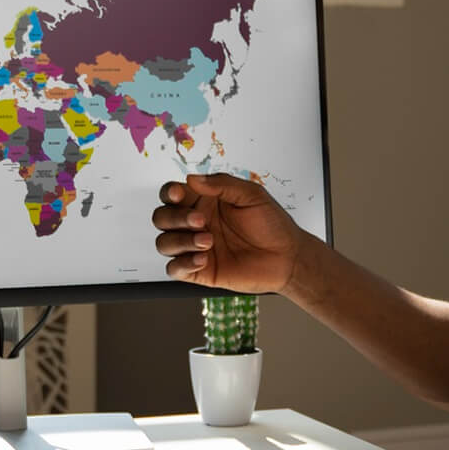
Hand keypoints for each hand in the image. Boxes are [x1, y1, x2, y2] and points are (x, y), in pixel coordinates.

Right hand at [151, 173, 307, 291]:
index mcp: (203, 201)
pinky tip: (203, 260)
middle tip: (201, 222)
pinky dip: (182, 264)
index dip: (169, 192)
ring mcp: (195, 248)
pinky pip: (174, 269)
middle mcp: (194, 223)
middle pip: (161, 218)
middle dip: (175, 218)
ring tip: (208, 242)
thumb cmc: (271, 224)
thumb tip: (192, 179)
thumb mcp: (251, 195)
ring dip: (180, 241)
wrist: (287, 258)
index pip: (172, 193)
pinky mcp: (199, 271)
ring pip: (164, 243)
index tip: (179, 194)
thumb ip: (222, 184)